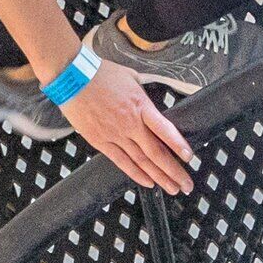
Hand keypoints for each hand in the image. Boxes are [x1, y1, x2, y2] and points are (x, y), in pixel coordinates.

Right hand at [64, 59, 194, 193]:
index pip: (164, 130)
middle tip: (186, 184)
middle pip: (156, 153)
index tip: (189, 158)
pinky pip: (121, 162)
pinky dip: (136, 174)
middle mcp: (130, 124)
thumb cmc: (100, 73)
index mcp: (141, 106)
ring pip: (141, 162)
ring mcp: (115, 135)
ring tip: (172, 188)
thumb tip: (147, 104)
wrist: (72, 77)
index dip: (178, 145)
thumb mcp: (131, 78)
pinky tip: (148, 183)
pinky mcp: (100, 142)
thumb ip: (142, 95)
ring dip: (158, 177)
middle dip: (173, 171)